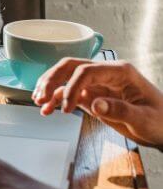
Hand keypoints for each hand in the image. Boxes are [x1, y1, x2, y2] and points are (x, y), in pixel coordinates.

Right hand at [33, 58, 162, 147]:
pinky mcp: (92, 95)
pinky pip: (69, 93)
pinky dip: (56, 99)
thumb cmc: (161, 121)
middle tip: (40, 97)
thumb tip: (95, 104)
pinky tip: (47, 109)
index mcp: (120, 72)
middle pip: (70, 67)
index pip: (86, 71)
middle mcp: (105, 74)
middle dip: (52, 80)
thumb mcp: (144, 119)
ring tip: (39, 102)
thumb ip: (120, 110)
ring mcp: (97, 84)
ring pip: (65, 77)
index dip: (72, 87)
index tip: (67, 108)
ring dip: (50, 87)